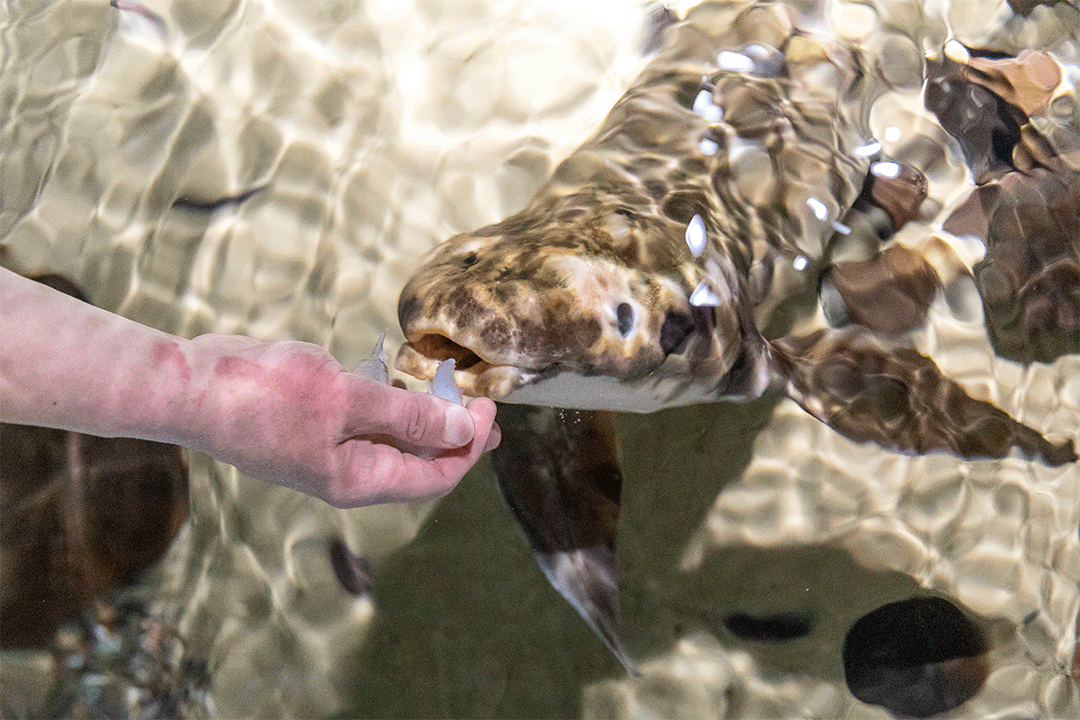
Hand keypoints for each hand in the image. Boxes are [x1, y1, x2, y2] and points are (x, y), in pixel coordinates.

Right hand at [183, 336, 499, 507]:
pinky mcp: (311, 424)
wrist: (190, 385)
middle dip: (454, 434)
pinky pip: (363, 420)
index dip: (469, 446)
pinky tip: (400, 379)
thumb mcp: (345, 399)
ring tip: (451, 389)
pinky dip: (387, 402)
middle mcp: (347, 472)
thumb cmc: (263, 395)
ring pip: (391, 439)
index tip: (489, 408)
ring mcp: (326, 449)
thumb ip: (406, 414)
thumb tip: (460, 428)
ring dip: (422, 415)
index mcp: (359, 479)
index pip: (435, 476)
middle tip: (485, 406)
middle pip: (417, 461)